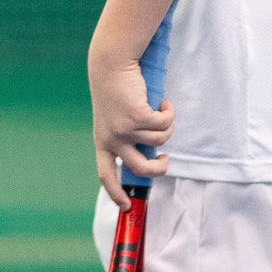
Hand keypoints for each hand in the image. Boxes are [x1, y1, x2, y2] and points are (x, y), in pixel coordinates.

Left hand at [91, 53, 173, 208]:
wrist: (111, 64)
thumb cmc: (114, 90)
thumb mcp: (113, 119)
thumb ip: (124, 137)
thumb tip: (148, 156)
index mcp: (102, 142)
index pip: (105, 175)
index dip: (116, 193)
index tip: (126, 207)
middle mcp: (113, 139)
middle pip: (142, 168)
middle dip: (160, 169)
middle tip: (166, 160)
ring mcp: (126, 129)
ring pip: (160, 141)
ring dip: (167, 127)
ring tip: (161, 113)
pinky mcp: (138, 117)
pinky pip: (164, 124)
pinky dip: (169, 114)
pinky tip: (164, 103)